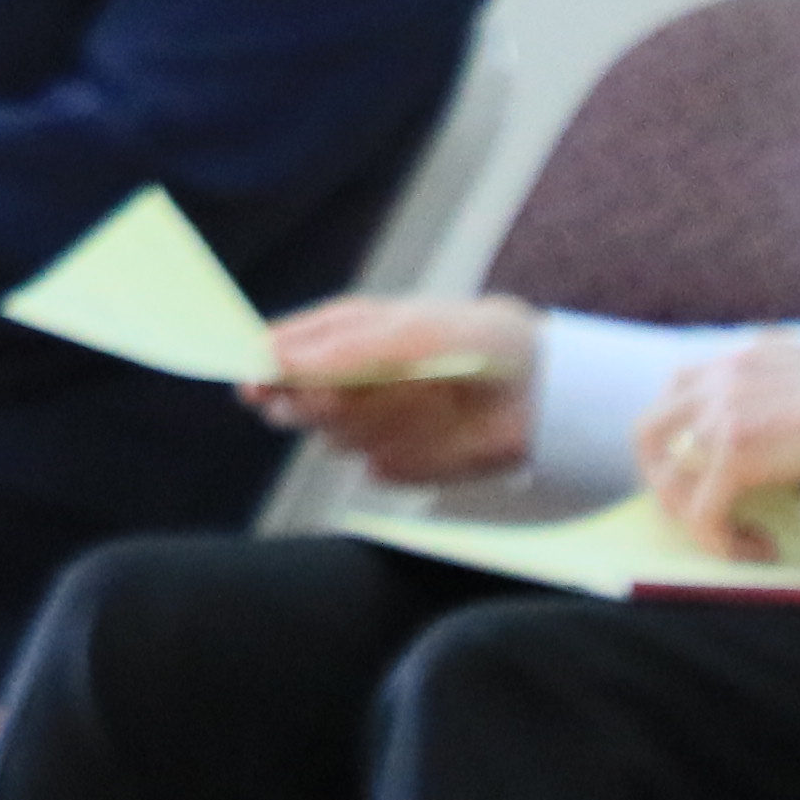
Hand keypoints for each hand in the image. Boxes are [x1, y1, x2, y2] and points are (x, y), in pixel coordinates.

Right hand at [251, 298, 536, 481]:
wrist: (545, 392)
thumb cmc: (479, 341)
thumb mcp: (410, 332)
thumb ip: (343, 349)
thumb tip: (276, 358)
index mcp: (346, 335)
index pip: (282, 351)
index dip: (263, 366)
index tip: (254, 382)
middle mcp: (350, 382)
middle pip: (295, 403)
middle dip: (310, 402)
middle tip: (338, 398)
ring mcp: (372, 426)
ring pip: (335, 438)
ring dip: (367, 423)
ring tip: (419, 400)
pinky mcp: (400, 464)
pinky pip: (379, 467)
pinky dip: (403, 453)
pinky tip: (437, 431)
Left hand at [633, 336, 799, 554]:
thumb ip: (778, 405)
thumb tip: (774, 458)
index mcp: (738, 360)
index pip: (675, 395)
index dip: (677, 442)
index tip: (700, 478)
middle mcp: (719, 378)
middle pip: (649, 433)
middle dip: (664, 479)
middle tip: (700, 513)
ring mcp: (723, 411)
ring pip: (669, 477)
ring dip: (693, 516)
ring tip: (734, 538)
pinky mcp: (739, 449)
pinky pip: (703, 510)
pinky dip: (722, 540)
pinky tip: (761, 549)